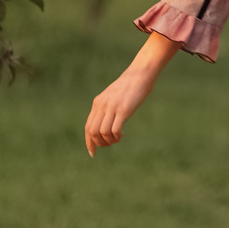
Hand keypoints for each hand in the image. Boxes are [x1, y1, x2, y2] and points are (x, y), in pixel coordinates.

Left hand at [85, 32, 179, 153]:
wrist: (139, 74)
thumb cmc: (129, 87)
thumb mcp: (113, 96)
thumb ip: (107, 107)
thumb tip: (105, 122)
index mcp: (97, 103)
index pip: (88, 127)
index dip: (89, 142)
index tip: (93, 153)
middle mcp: (102, 105)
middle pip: (93, 132)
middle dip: (100, 144)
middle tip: (110, 144)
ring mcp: (112, 107)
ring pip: (102, 132)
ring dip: (109, 141)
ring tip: (117, 139)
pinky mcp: (123, 110)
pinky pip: (114, 129)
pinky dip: (117, 136)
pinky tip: (122, 135)